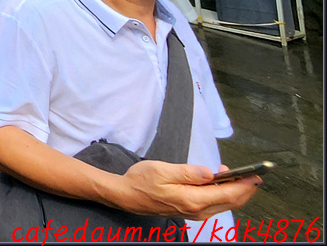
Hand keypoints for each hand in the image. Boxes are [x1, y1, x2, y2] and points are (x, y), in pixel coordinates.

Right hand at [115, 160, 259, 219]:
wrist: (127, 195)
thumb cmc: (141, 181)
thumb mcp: (162, 170)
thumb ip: (188, 172)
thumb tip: (210, 173)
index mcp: (192, 199)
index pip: (227, 194)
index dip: (245, 185)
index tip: (256, 175)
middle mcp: (197, 210)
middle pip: (231, 201)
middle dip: (246, 189)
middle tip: (256, 175)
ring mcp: (195, 212)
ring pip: (224, 204)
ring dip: (236, 191)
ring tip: (242, 176)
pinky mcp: (191, 210)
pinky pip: (215, 204)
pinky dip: (224, 194)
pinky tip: (222, 182)